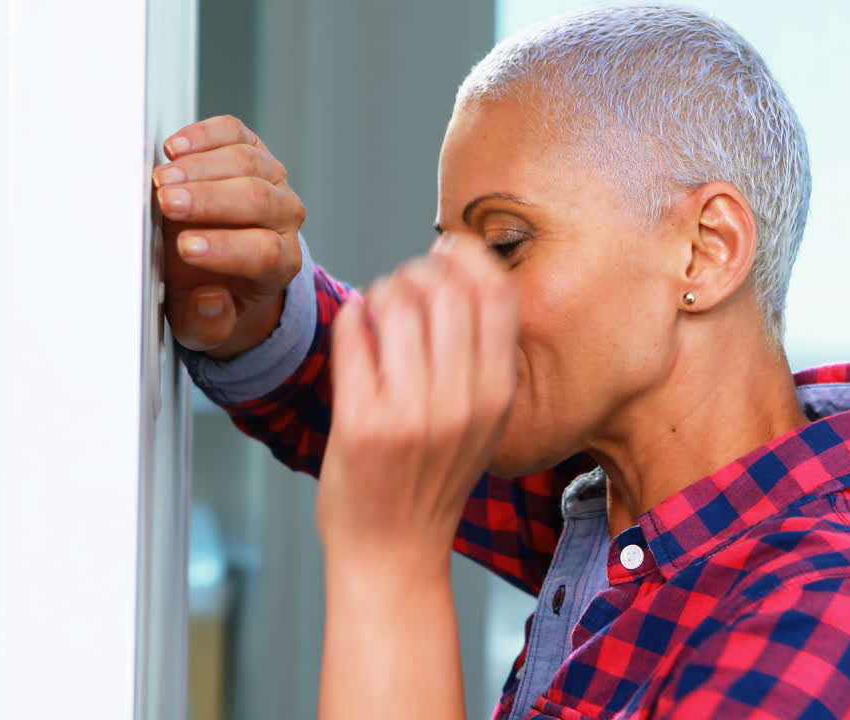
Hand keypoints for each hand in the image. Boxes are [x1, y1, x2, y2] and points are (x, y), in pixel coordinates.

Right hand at [155, 115, 305, 358]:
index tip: (186, 248)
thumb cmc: (210, 290)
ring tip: (163, 179)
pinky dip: (205, 136)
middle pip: (257, 200)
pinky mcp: (251, 148)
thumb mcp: (203, 325)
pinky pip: (235, 133)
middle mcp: (285, 218)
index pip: (264, 252)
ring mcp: (272, 179)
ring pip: (248, 162)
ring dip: (201, 168)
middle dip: (209, 200)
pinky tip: (175, 149)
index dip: (225, 249)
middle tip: (167, 203)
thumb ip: (207, 323)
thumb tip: (211, 301)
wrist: (218, 260)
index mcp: (280, 264)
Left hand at [316, 238, 520, 576]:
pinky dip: (352, 315)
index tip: (449, 253)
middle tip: (405, 282)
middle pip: (446, 287)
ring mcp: (409, 413)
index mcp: (498, 398)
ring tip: (378, 307)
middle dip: (420, 268)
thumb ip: (484, 360)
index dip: (470, 257)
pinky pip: (354, 332)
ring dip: (382, 289)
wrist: (393, 555)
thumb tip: (464, 273)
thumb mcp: (484, 424)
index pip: (497, 293)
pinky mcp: (359, 423)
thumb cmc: (434, 484)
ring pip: (397, 301)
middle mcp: (460, 403)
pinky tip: (356, 327)